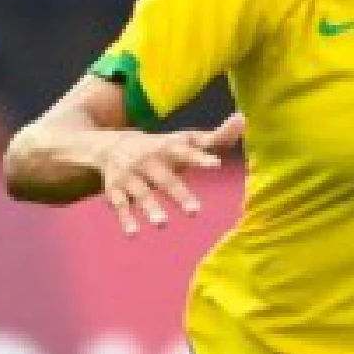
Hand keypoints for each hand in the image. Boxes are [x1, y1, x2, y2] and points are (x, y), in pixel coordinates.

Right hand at [97, 127, 236, 236]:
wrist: (110, 145)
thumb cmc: (162, 147)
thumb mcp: (185, 140)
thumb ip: (215, 137)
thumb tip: (243, 119)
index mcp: (168, 148)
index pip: (187, 152)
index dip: (201, 157)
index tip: (217, 164)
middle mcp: (148, 161)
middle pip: (166, 179)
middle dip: (179, 194)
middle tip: (195, 212)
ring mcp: (131, 176)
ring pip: (142, 193)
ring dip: (151, 208)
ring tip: (163, 224)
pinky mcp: (116, 190)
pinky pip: (121, 205)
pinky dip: (126, 219)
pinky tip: (133, 234)